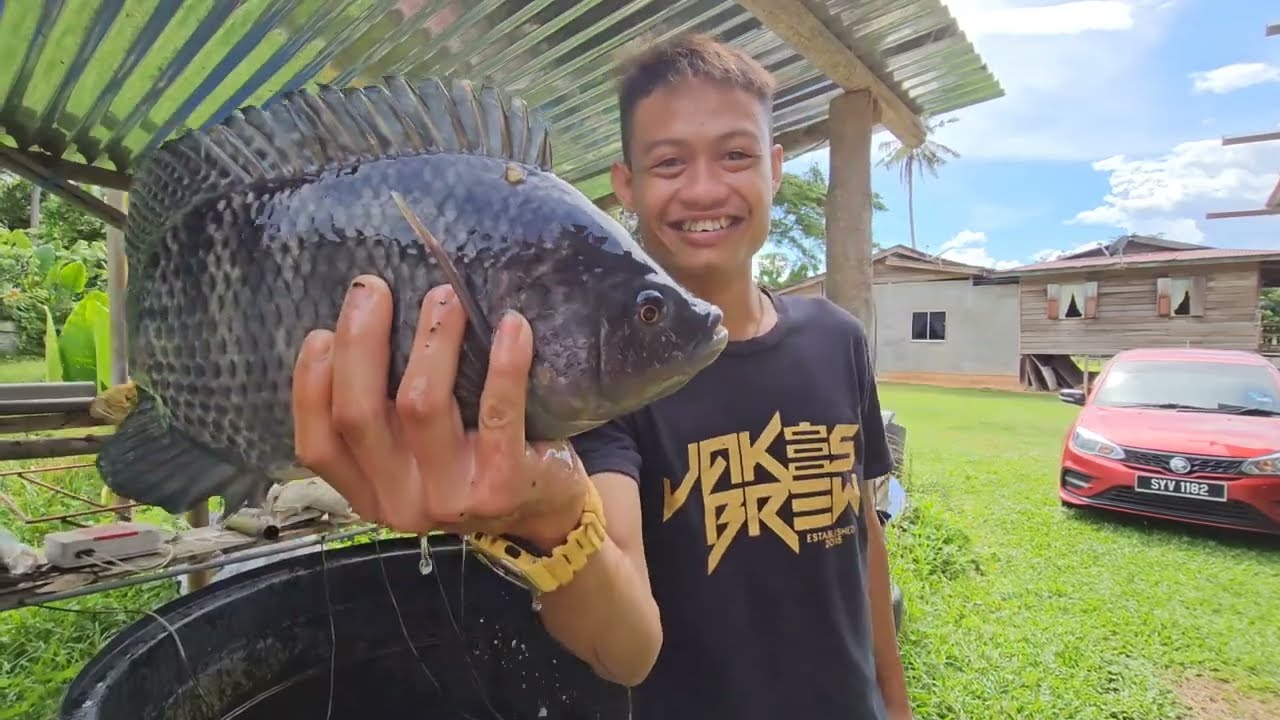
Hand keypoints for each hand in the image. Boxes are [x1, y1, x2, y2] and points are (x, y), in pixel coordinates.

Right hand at [290, 275, 588, 549]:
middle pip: (358, 415)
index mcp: (368, 492)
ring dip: (432, 340)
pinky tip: (512, 326)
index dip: (309, 384)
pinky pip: (497, 414)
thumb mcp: (416, 454)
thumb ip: (387, 415)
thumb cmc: (474, 463)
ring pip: (421, 405)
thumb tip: (363, 323)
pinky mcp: (503, 486)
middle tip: (373, 288)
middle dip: (359, 341)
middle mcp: (400, 502)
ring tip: (445, 296)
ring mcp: (450, 498)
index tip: (321, 331)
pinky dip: (504, 364)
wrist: (544, 514)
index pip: (317, 444)